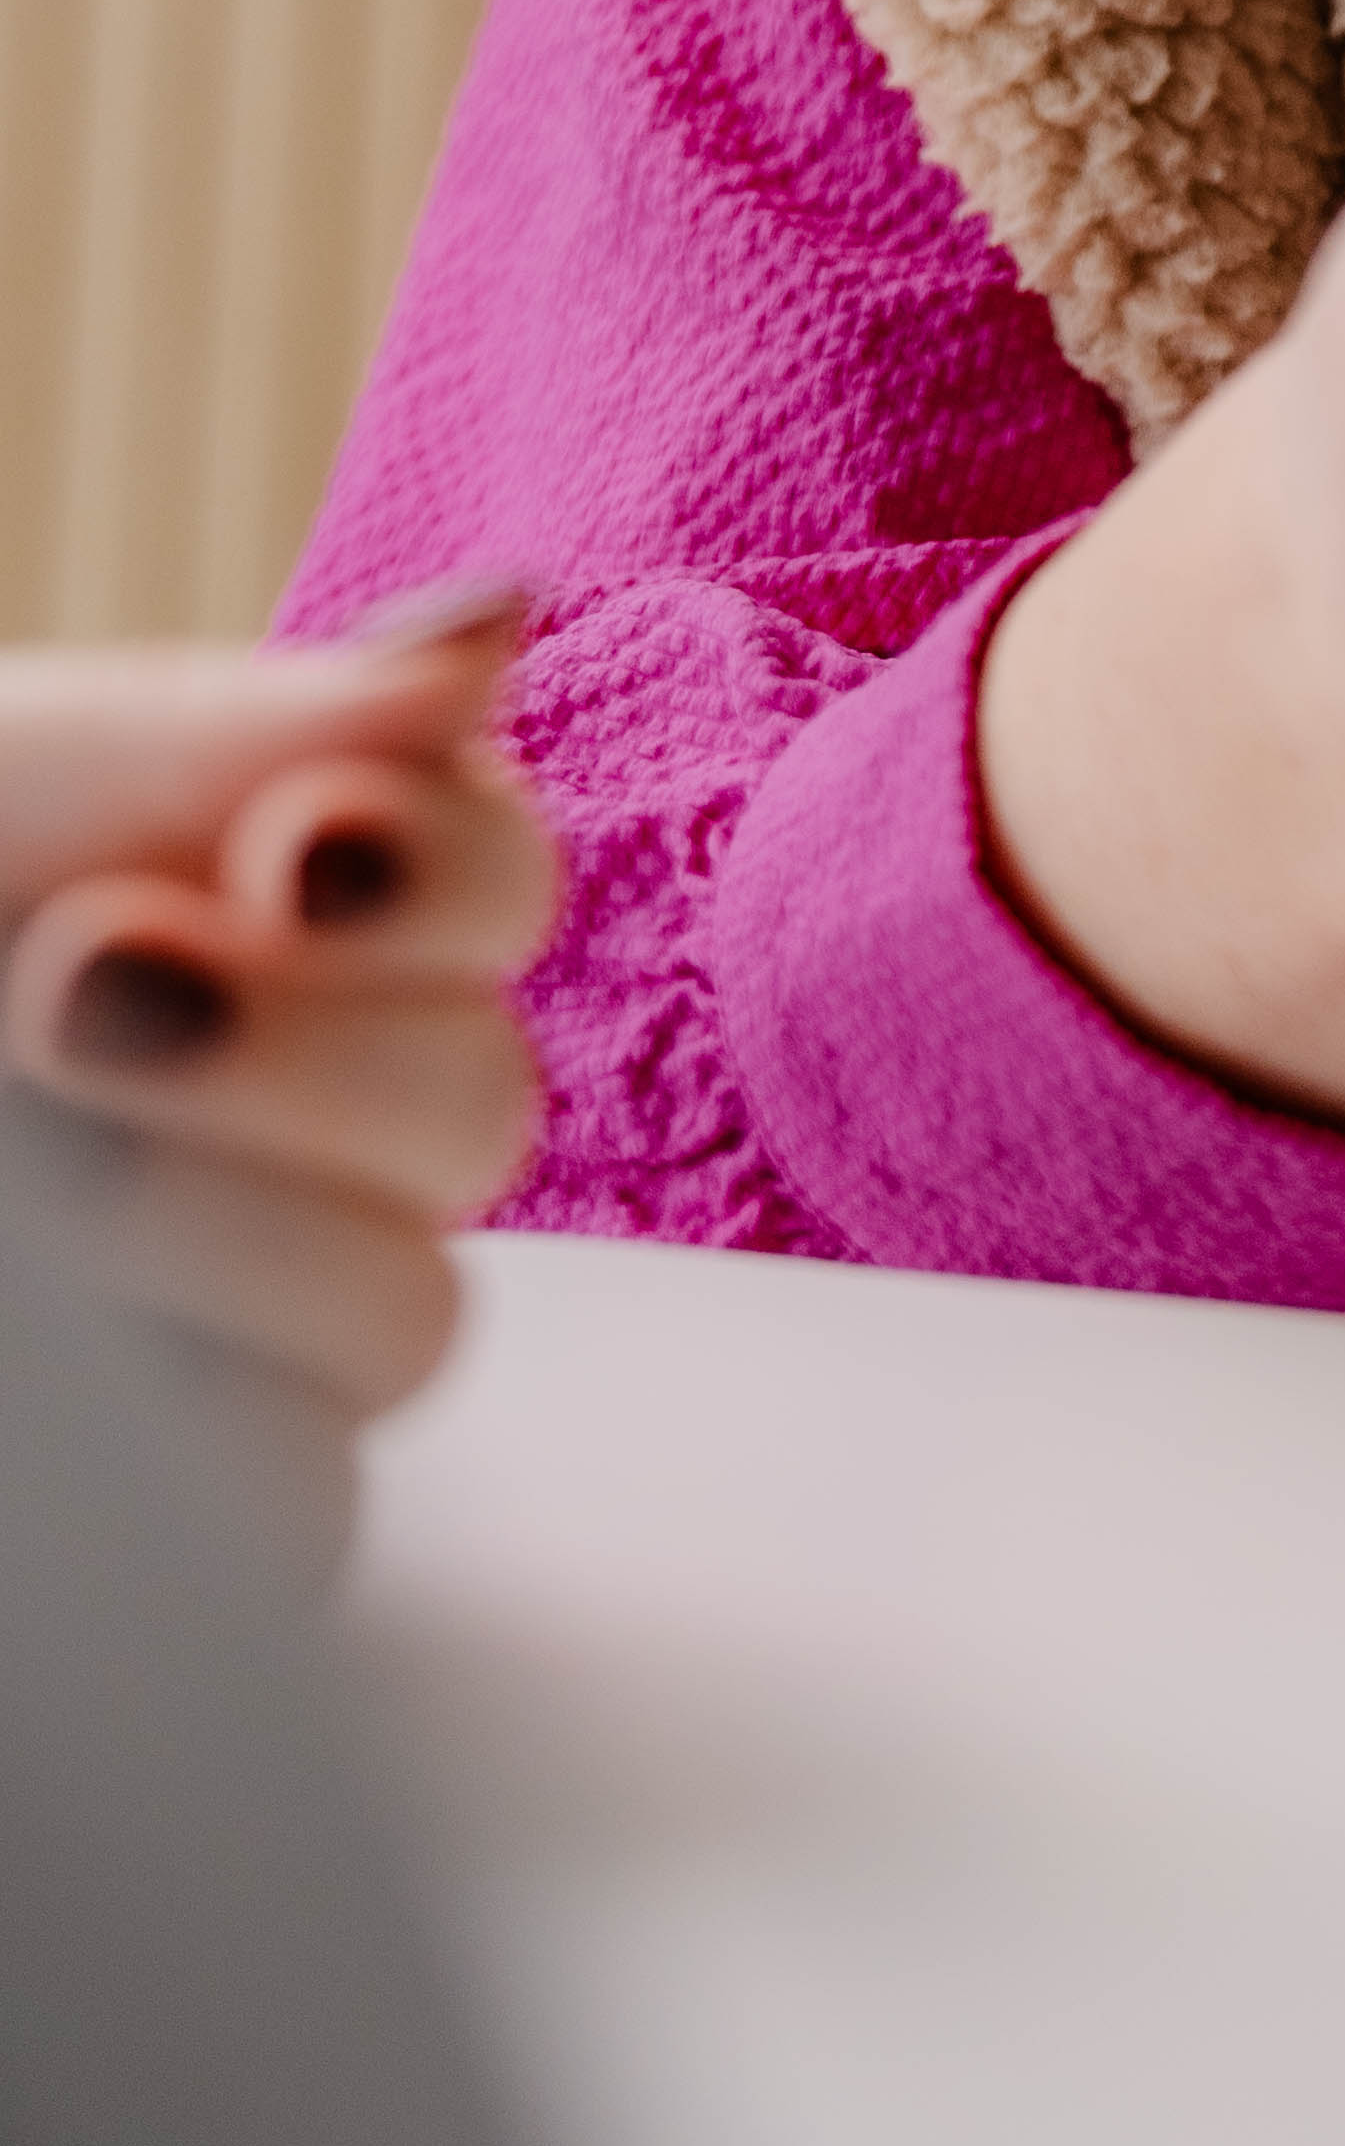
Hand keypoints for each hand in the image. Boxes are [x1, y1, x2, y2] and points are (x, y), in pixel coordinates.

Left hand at [0, 602, 554, 1551]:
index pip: (494, 883)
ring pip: (399, 1320)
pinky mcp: (184, 1522)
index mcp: (276, 910)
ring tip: (13, 1192)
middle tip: (63, 993)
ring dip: (202, 1235)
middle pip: (473, 1107)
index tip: (290, 849)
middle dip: (287, 1055)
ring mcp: (236, 1333)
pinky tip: (58, 1363)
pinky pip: (294, 1511)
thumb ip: (245, 724)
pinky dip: (174, 1430)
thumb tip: (488, 623)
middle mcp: (290, 1116)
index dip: (434, 874)